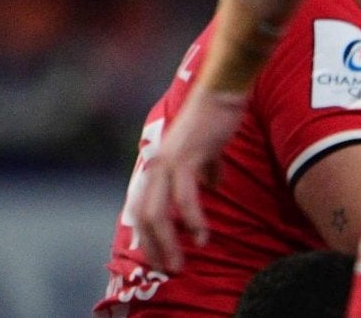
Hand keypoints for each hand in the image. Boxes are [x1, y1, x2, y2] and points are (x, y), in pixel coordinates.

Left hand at [128, 86, 248, 273]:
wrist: (220, 91)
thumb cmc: (213, 119)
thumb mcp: (205, 151)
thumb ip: (205, 169)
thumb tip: (212, 187)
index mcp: (157, 164)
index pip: (140, 207)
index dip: (146, 236)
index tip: (159, 259)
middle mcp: (155, 164)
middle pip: (142, 215)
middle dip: (152, 246)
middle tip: (168, 270)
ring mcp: (168, 161)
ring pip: (156, 211)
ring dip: (167, 242)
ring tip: (179, 264)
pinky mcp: (186, 157)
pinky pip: (184, 197)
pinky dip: (192, 220)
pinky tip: (201, 236)